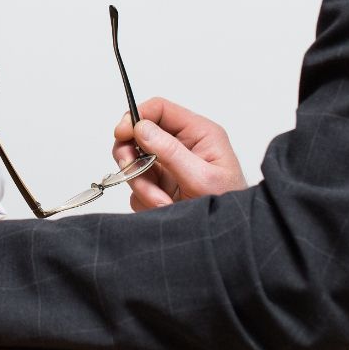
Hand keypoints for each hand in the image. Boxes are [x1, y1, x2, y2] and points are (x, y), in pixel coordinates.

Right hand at [113, 96, 247, 210]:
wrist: (227, 239)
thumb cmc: (227, 206)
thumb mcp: (201, 178)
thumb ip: (170, 152)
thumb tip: (141, 128)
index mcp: (199, 134)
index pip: (160, 109)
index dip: (136, 116)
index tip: (121, 134)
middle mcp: (182, 146)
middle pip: (140, 135)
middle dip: (133, 155)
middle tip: (132, 170)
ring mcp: (170, 166)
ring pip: (135, 162)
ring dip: (142, 184)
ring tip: (162, 201)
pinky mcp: (161, 185)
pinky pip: (138, 185)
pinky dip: (145, 198)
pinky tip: (164, 208)